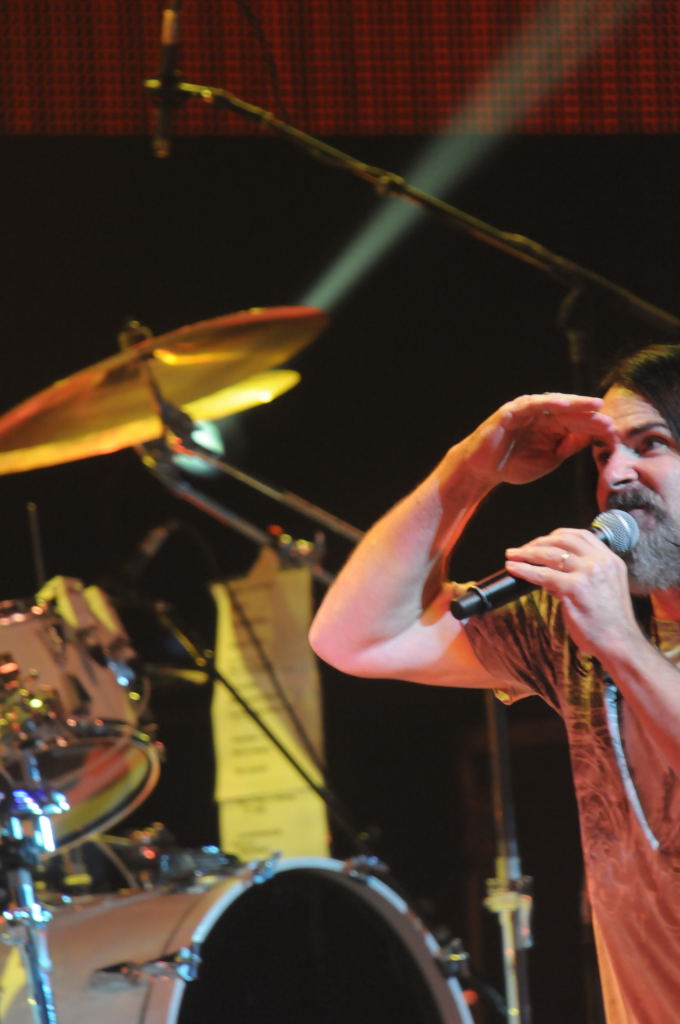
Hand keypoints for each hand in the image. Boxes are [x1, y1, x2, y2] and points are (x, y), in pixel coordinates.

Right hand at [457, 393, 616, 486]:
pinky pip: (532, 404)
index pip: (577, 423)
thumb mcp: (549, 459)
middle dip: (591, 415)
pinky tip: (564, 405)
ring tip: (594, 406)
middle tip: (609, 419)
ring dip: (575, 404)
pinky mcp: (511, 410)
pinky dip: (548, 403)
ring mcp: (526, 411)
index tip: (614, 434)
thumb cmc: (512, 465)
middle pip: (571, 411)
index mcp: (550, 427)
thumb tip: (592, 438)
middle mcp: (540, 415)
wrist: (482, 470)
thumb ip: (568, 446)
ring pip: (555, 403)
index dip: (595, 427)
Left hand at [505, 527, 640, 655]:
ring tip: (511, 556)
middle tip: (521, 550)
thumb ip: (584, 575)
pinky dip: (524, 569)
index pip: (581, 535)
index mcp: (610, 560)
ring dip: (526, 553)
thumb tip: (552, 571)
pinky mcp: (574, 588)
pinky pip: (542, 574)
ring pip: (550, 554)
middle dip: (538, 542)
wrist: (620, 643)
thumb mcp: (605, 588)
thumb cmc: (609, 621)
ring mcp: (588, 573)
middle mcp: (600, 562)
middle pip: (562, 541)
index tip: (542, 540)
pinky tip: (513, 568)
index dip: (557, 534)